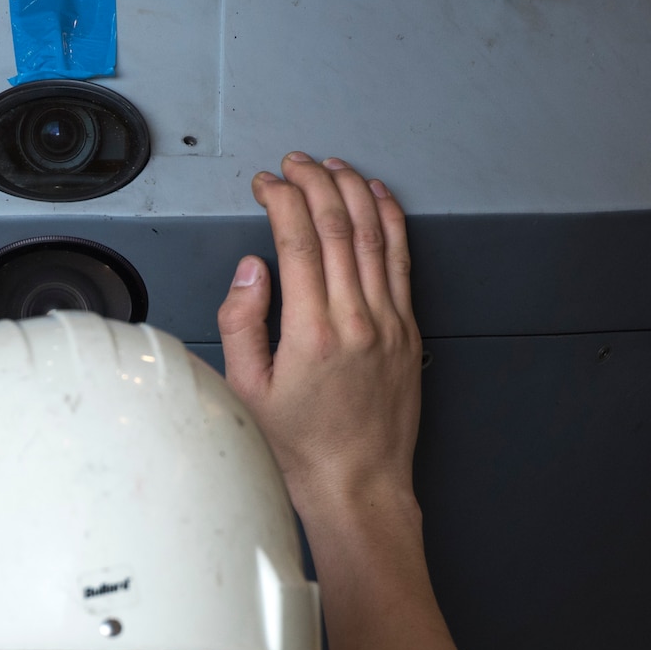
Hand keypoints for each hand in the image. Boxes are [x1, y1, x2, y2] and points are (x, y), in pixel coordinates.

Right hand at [217, 152, 421, 513]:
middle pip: (339, 226)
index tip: (265, 184)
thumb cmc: (301, 449)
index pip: (298, 240)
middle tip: (292, 163)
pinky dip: (390, 220)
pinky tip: (377, 198)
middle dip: (313, 182)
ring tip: (331, 166)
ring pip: (374, 234)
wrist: (358, 486)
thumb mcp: (247, 391)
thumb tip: (252, 269)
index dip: (281, 200)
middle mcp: (357, 321)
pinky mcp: (408, 331)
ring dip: (352, 190)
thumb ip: (242, 322)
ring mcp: (390, 323)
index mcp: (312, 333)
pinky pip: (401, 260)